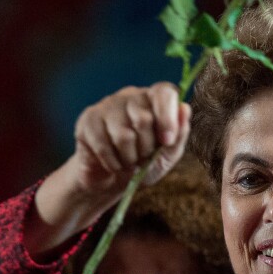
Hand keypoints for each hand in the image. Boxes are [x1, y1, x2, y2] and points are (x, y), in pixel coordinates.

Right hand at [27, 82, 190, 256]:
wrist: (113, 180)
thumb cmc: (145, 163)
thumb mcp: (168, 154)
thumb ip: (180, 133)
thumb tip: (185, 108)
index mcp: (154, 100)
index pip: (164, 93)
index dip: (168, 117)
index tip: (167, 142)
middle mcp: (131, 96)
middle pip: (143, 118)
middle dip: (146, 148)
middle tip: (144, 157)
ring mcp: (107, 106)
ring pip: (123, 135)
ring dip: (130, 158)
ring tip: (129, 162)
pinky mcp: (88, 120)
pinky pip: (103, 145)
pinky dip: (113, 163)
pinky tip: (115, 164)